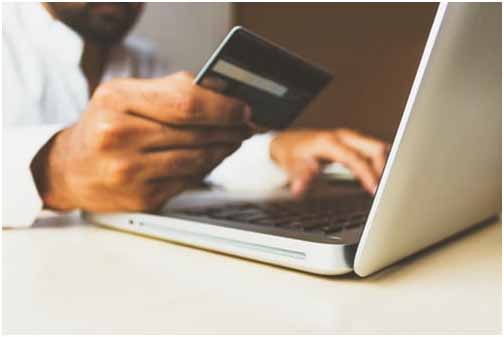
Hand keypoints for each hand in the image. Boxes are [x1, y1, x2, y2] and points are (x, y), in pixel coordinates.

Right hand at [31, 72, 251, 211]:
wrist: (69, 169)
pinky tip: (212, 158)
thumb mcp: (126, 95)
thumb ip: (172, 90)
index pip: (186, 103)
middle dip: (230, 129)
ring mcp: (129, 172)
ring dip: (223, 150)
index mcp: (116, 101)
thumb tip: (223, 92)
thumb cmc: (104, 126)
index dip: (223, 107)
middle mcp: (119, 137)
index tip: (243, 108)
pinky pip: (188, 181)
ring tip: (234, 140)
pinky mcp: (141, 198)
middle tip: (246, 125)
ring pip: (197, 160)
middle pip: (196, 133)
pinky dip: (206, 168)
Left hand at [270, 128, 389, 196]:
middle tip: (386, 189)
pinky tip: (381, 176)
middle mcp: (342, 136)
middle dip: (384, 168)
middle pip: (374, 147)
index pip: (356, 158)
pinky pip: (372, 150)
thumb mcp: (290, 165)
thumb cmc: (291, 153)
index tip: (374, 189)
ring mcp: (349, 137)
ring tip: (388, 185)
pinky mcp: (352, 142)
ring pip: (376, 147)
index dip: (367, 174)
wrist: (287, 142)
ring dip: (384, 165)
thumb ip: (298, 177)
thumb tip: (299, 189)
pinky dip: (380, 162)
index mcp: (329, 142)